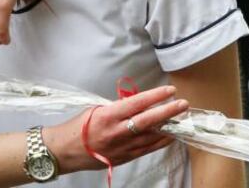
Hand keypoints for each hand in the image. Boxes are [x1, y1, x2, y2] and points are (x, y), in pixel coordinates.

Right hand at [48, 85, 188, 172]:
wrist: (65, 151)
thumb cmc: (77, 127)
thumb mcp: (95, 109)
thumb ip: (117, 107)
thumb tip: (137, 103)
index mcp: (108, 116)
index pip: (137, 103)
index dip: (155, 96)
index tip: (169, 90)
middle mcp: (117, 132)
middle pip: (148, 120)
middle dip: (168, 111)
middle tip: (183, 104)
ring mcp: (122, 147)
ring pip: (151, 136)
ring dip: (169, 127)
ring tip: (182, 118)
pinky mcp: (124, 158)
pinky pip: (147, 149)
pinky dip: (161, 141)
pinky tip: (171, 135)